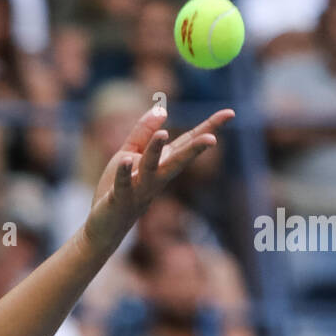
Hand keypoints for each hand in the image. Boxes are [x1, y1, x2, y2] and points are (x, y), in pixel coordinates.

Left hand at [83, 105, 233, 252]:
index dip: (209, 128)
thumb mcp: (130, 152)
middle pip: (178, 160)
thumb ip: (144, 132)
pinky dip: (123, 173)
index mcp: (162, 163)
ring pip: (151, 169)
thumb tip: (161, 109)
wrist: (106, 226)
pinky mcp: (120, 198)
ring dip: (156, 151)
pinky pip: (122, 184)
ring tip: (163, 134)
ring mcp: (139, 188)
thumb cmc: (120, 187)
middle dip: (194, 150)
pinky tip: (124, 160)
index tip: (230, 113)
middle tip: (212, 139)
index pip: (188, 142)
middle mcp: (156, 177)